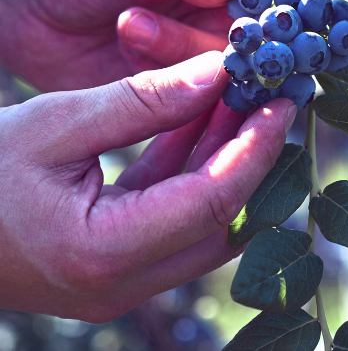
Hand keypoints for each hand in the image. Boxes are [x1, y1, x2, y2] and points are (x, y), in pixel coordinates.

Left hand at [0, 0, 249, 91]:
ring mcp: (201, 54)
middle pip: (266, 37)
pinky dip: (174, 86)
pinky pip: (195, 101)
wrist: (18, 2)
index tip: (287, 8)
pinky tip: (134, 49)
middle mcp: (224, 13)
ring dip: (182, 50)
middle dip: (240, 38)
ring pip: (229, 69)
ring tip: (129, 23)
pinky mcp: (175, 92)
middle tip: (214, 37)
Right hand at [0, 51, 296, 321]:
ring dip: (224, 161)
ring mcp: (121, 283)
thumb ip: (142, 102)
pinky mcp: (115, 267)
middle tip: (273, 100)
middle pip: (222, 220)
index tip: (282, 102)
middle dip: (253, 158)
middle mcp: (123, 284)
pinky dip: (191, 171)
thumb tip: (218, 73)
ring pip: (203, 221)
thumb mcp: (54, 124)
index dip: (257, 148)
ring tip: (243, 100)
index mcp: (105, 254)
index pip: (215, 200)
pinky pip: (172, 218)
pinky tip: (201, 120)